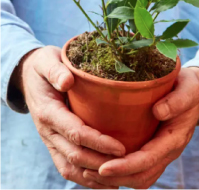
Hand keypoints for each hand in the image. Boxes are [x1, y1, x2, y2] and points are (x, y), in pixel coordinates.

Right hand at [16, 46, 125, 188]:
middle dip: (102, 163)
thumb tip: (67, 81)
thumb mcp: (47, 61)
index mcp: (49, 112)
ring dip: (95, 178)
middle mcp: (48, 132)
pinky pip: (68, 167)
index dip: (98, 142)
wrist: (29, 75)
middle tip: (129, 165)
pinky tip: (106, 182)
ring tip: (120, 180)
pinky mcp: (55, 144)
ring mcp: (51, 140)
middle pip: (75, 156)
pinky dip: (85, 178)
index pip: (76, 133)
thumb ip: (56, 70)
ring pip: (71, 168)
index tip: (121, 148)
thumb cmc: (44, 65)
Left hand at [83, 67, 198, 188]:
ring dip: (117, 179)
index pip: (148, 160)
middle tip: (89, 171)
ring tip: (90, 172)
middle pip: (142, 176)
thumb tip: (157, 111)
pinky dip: (121, 173)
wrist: (198, 93)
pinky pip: (139, 170)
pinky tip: (102, 165)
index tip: (103, 168)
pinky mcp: (155, 149)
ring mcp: (162, 153)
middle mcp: (169, 151)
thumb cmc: (191, 88)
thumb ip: (176, 100)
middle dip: (116, 178)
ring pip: (140, 178)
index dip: (125, 167)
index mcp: (175, 138)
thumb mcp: (188, 89)